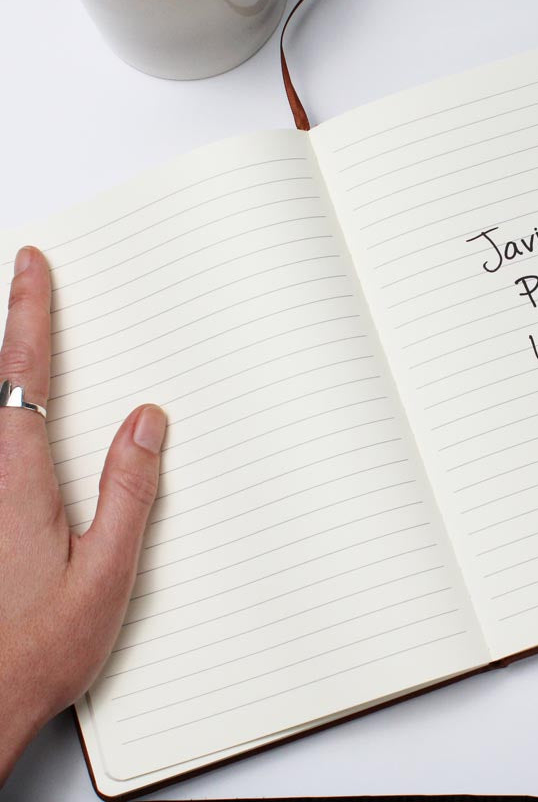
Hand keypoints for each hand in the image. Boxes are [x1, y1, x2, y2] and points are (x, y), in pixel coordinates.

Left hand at [0, 247, 165, 782]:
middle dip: (13, 325)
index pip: (24, 374)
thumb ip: (127, 493)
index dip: (29, 314)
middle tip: (26, 280)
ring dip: (10, 369)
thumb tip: (146, 423)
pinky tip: (25, 420)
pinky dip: (6, 415)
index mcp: (16, 481)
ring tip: (25, 331)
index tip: (32, 266)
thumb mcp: (104, 574)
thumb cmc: (36, 649)